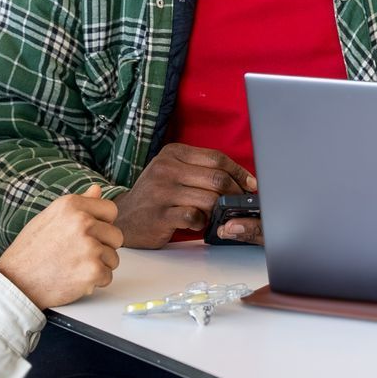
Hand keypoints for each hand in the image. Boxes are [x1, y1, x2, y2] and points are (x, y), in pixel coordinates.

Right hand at [0, 185, 123, 307]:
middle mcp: (83, 222)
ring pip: (113, 258)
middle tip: (78, 255)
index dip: (102, 225)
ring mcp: (89, 247)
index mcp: (72, 205)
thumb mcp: (50, 218)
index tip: (89, 234)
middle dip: (103, 248)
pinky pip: (107, 276)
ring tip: (73, 266)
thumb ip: (78, 205)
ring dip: (98, 266)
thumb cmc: (30, 251)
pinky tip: (74, 278)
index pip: (111, 210)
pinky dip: (94, 282)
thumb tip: (97, 189)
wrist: (15, 281)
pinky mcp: (93, 270)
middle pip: (116, 236)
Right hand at [116, 143, 256, 248]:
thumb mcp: (172, 172)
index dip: (239, 172)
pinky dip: (203, 222)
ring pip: (209, 198)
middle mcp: (166, 168)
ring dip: (219, 210)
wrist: (124, 217)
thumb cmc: (156, 195)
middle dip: (236, 192)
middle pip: (217, 178)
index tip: (251, 184)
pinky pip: (194, 217)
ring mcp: (162, 191)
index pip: (217, 158)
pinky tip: (199, 224)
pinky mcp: (160, 214)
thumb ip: (200, 170)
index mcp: (173, 153)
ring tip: (218, 215)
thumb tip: (241, 178)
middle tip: (241, 203)